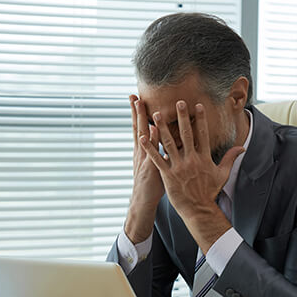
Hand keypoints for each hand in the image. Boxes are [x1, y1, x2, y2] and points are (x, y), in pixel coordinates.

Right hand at [124, 95, 164, 242]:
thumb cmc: (151, 183)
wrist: (142, 201)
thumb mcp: (153, 163)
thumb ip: (157, 149)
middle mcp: (140, 151)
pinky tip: (152, 129)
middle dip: (135, 111)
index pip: (139, 128)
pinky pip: (151, 151)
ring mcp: (143, 158)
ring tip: (140, 104)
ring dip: (141, 119)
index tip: (136, 98)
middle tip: (133, 95)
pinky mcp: (149, 166)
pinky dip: (150, 140)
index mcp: (141, 150)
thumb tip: (163, 135)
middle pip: (137, 127)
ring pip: (141, 135)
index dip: (137, 113)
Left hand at [140, 101, 243, 251]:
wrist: (199, 209)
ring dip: (162, 128)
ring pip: (169, 144)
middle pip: (186, 134)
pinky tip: (142, 137)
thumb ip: (230, 158)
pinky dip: (149, 148)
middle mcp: (191, 160)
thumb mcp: (222, 174)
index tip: (198, 105)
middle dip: (182, 117)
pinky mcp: (168, 175)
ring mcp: (179, 167)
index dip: (200, 119)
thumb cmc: (210, 192)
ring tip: (156, 114)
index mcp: (204, 158)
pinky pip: (157, 159)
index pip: (202, 134)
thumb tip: (242, 147)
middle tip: (178, 102)